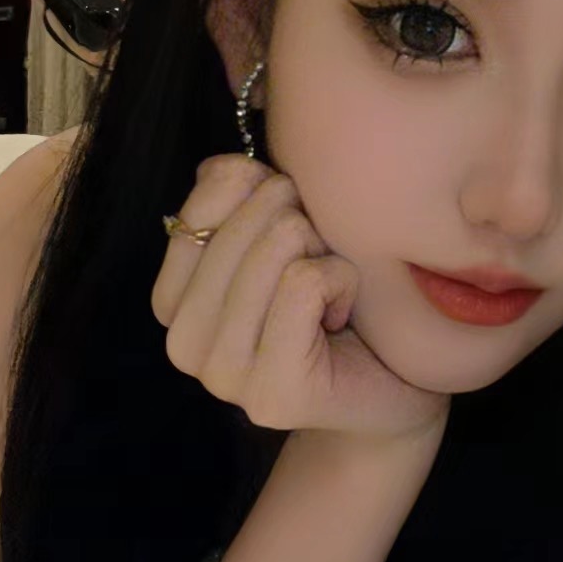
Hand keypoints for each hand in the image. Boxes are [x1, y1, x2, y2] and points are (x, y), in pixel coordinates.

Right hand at [151, 154, 451, 446]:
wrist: (388, 394)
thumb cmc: (335, 306)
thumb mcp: (282, 240)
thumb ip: (241, 200)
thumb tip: (222, 168)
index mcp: (173, 304)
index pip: (198, 207)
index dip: (256, 193)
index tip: (288, 227)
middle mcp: (183, 345)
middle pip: (246, 221)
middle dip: (300, 223)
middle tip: (319, 267)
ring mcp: (223, 376)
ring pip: (277, 246)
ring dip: (325, 254)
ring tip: (331, 294)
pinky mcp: (273, 393)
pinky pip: (307, 283)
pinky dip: (343, 282)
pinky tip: (342, 315)